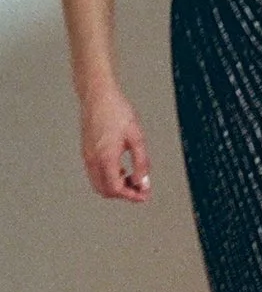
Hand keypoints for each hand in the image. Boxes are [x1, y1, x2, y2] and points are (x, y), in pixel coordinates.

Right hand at [80, 87, 149, 202]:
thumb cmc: (117, 112)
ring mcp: (87, 156)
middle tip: (140, 190)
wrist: (98, 96)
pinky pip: (95, 173)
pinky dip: (109, 177)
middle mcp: (92, 160)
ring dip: (115, 186)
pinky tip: (122, 170)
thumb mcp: (137, 138)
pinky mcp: (86, 151)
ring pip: (98, 183)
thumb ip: (141, 162)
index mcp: (105, 157)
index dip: (131, 196)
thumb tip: (143, 182)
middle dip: (123, 194)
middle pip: (105, 191)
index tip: (144, 195)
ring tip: (133, 179)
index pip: (115, 189)